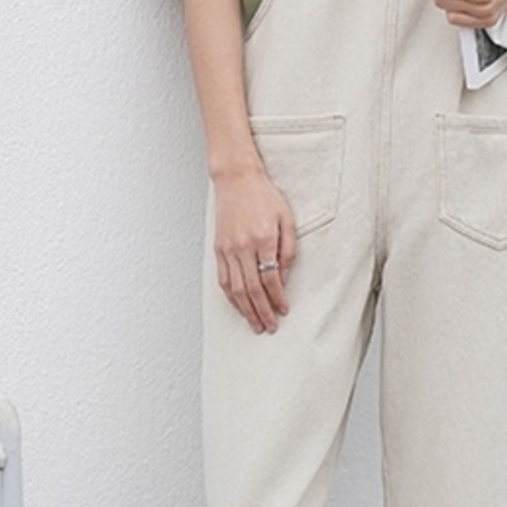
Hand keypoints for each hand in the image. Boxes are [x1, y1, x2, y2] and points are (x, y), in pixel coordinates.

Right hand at [211, 167, 296, 333]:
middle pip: (251, 289)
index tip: (284, 310)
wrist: (237, 179)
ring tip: (255, 325)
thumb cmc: (264, 196)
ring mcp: (227, 249)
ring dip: (245, 310)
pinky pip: (223, 279)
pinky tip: (238, 307)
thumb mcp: (287, 219)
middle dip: (262, 312)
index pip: (271, 278)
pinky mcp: (218, 249)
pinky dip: (230, 297)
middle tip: (269, 327)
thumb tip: (284, 278)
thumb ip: (288, 249)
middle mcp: (242, 246)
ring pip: (235, 289)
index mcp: (262, 239)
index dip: (277, 298)